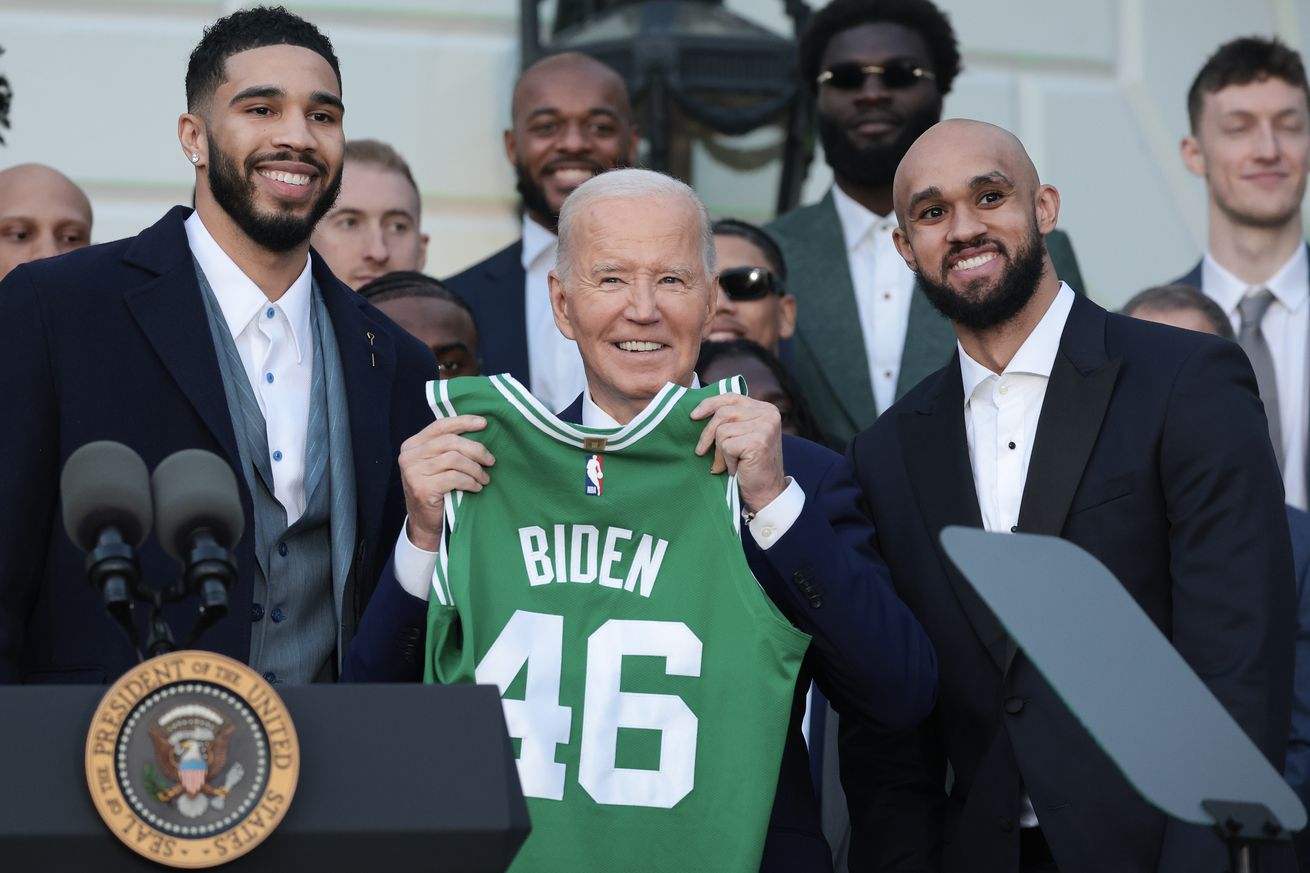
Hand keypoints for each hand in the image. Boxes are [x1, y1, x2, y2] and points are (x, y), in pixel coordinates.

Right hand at [399, 415, 494, 550]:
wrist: (424, 523)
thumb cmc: (436, 490)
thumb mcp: (437, 464)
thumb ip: (447, 447)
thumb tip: (480, 429)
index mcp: (412, 445)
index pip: (440, 426)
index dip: (463, 422)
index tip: (484, 423)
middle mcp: (409, 456)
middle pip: (450, 442)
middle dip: (476, 449)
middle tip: (490, 461)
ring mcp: (413, 472)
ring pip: (455, 459)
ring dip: (475, 469)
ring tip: (484, 478)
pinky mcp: (422, 488)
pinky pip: (455, 477)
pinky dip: (470, 481)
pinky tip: (476, 487)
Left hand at [690, 394, 785, 512]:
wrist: (766, 491)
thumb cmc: (750, 465)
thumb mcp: (742, 435)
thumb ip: (730, 420)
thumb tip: (697, 413)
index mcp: (765, 408)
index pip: (731, 397)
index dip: (710, 404)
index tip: (693, 416)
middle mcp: (768, 414)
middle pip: (723, 413)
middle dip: (707, 434)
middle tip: (702, 451)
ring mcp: (765, 426)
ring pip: (722, 430)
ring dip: (720, 452)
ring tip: (728, 463)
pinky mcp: (758, 441)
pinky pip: (726, 446)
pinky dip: (726, 460)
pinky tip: (736, 468)